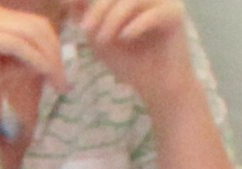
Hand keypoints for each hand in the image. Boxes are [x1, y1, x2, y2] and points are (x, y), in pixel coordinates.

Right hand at [0, 1, 61, 111]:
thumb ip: (21, 62)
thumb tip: (50, 63)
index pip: (34, 26)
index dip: (52, 48)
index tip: (61, 73)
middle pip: (38, 26)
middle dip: (55, 53)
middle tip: (64, 80)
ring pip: (33, 34)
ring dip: (50, 58)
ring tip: (58, 81)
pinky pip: (20, 45)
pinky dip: (36, 60)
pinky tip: (44, 75)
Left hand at [75, 0, 198, 104]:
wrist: (156, 86)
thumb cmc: (129, 62)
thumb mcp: (99, 38)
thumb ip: (86, 17)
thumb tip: (67, 0)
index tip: (65, 3)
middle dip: (98, 8)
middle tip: (86, 29)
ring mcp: (165, 1)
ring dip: (113, 19)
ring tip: (103, 41)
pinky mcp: (176, 15)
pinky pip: (154, 13)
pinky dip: (135, 25)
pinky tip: (124, 38)